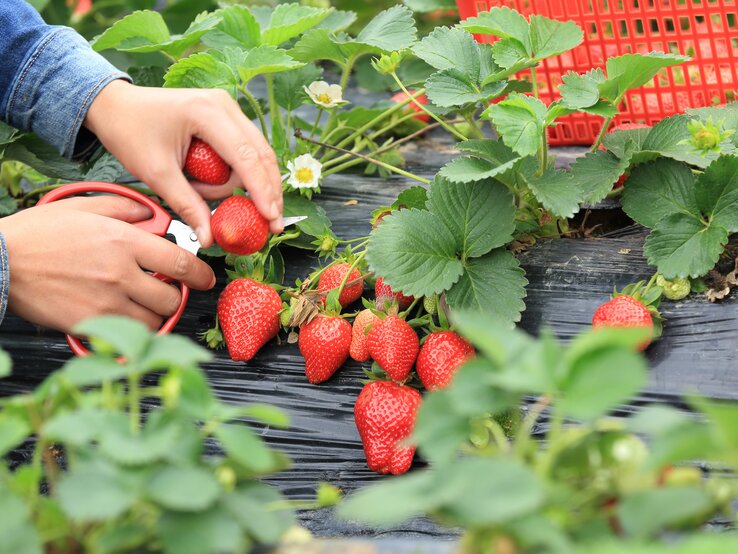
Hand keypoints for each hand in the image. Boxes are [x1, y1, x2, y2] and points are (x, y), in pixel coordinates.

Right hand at [0, 196, 214, 332]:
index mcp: (123, 242)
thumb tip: (150, 213)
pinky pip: (126, 334)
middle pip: (172, 298)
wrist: (0, 261)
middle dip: (175, 296)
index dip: (201, 274)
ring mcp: (105, 302)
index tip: (206, 278)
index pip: (180, 263)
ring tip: (141, 304)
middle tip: (165, 291)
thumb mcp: (84, 206)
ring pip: (153, 321)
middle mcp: (120, 274)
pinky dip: (130, 329)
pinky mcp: (89, 324)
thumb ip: (124, 208)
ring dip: (154, 315)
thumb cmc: (38, 234)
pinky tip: (121, 316)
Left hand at [83, 80, 283, 245]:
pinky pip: (246, 150)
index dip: (262, 191)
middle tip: (270, 223)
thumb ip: (187, 205)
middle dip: (267, 191)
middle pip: (261, 155)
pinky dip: (241, 174)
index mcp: (207, 112)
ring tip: (209, 196)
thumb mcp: (157, 174)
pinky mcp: (226, 117)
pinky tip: (225, 188)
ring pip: (257, 154)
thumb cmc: (129, 132)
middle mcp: (225, 105)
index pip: (246, 157)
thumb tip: (209, 238)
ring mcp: (228, 109)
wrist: (115, 106)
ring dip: (247, 183)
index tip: (271, 218)